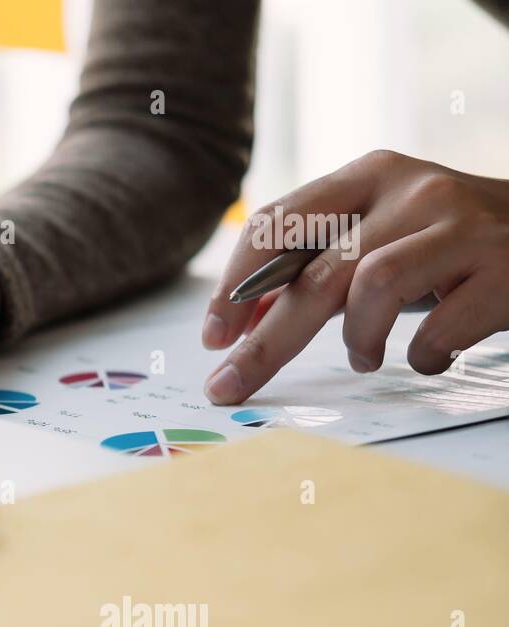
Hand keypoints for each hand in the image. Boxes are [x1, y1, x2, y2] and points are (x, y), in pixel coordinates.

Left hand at [201, 150, 508, 403]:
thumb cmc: (456, 246)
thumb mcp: (384, 236)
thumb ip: (319, 268)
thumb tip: (242, 319)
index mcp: (369, 175)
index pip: (276, 224)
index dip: (234, 285)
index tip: (213, 337)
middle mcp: (412, 189)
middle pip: (312, 272)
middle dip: (264, 341)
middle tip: (230, 385)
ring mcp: (461, 224)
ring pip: (370, 287)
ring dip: (357, 339)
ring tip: (367, 357)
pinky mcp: (505, 266)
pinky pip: (437, 327)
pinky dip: (421, 355)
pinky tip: (430, 356)